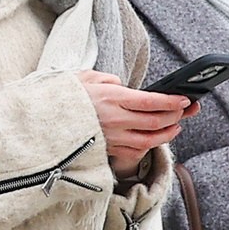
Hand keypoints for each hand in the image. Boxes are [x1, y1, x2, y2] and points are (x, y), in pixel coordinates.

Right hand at [77, 70, 198, 177]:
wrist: (44, 122)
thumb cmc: (66, 98)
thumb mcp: (87, 78)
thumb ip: (110, 80)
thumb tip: (124, 87)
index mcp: (112, 98)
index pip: (151, 101)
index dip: (172, 101)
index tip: (185, 99)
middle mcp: (115, 120)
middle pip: (155, 122)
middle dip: (175, 116)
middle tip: (185, 110)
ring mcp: (112, 138)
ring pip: (149, 140)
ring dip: (167, 133)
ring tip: (176, 126)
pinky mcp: (108, 150)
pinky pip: (135, 151)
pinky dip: (149, 145)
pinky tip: (154, 138)